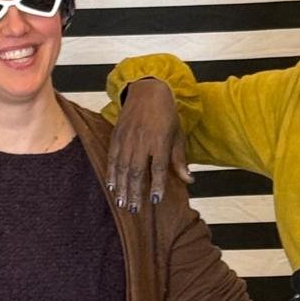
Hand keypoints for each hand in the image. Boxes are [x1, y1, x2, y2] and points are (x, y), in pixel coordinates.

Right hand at [107, 78, 189, 210]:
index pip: (158, 168)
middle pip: (137, 171)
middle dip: (135, 192)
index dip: (157, 185)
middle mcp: (142, 141)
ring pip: (123, 168)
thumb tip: (189, 180)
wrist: (147, 90)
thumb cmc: (165, 114)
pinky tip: (110, 186)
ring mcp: (127, 139)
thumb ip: (179, 159)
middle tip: (134, 210)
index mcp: (160, 141)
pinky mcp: (116, 136)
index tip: (155, 200)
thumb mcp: (177, 135)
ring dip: (121, 187)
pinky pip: (112, 158)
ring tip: (121, 203)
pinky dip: (111, 173)